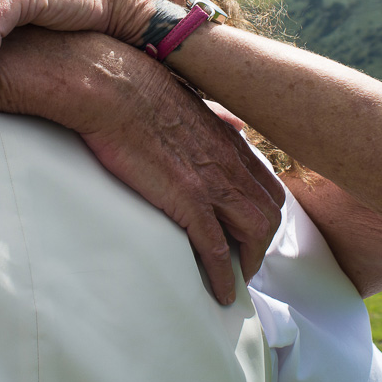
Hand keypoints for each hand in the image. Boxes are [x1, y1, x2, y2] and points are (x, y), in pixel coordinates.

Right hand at [0, 33, 285, 303]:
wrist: (112, 87)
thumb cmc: (137, 89)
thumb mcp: (189, 100)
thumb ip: (215, 117)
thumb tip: (233, 122)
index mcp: (228, 140)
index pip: (266, 185)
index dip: (263, 213)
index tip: (249, 231)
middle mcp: (230, 163)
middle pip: (270, 213)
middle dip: (262, 243)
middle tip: (245, 263)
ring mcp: (213, 183)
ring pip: (255, 234)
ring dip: (249, 263)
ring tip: (236, 283)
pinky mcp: (188, 202)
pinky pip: (217, 250)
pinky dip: (224, 276)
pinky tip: (220, 294)